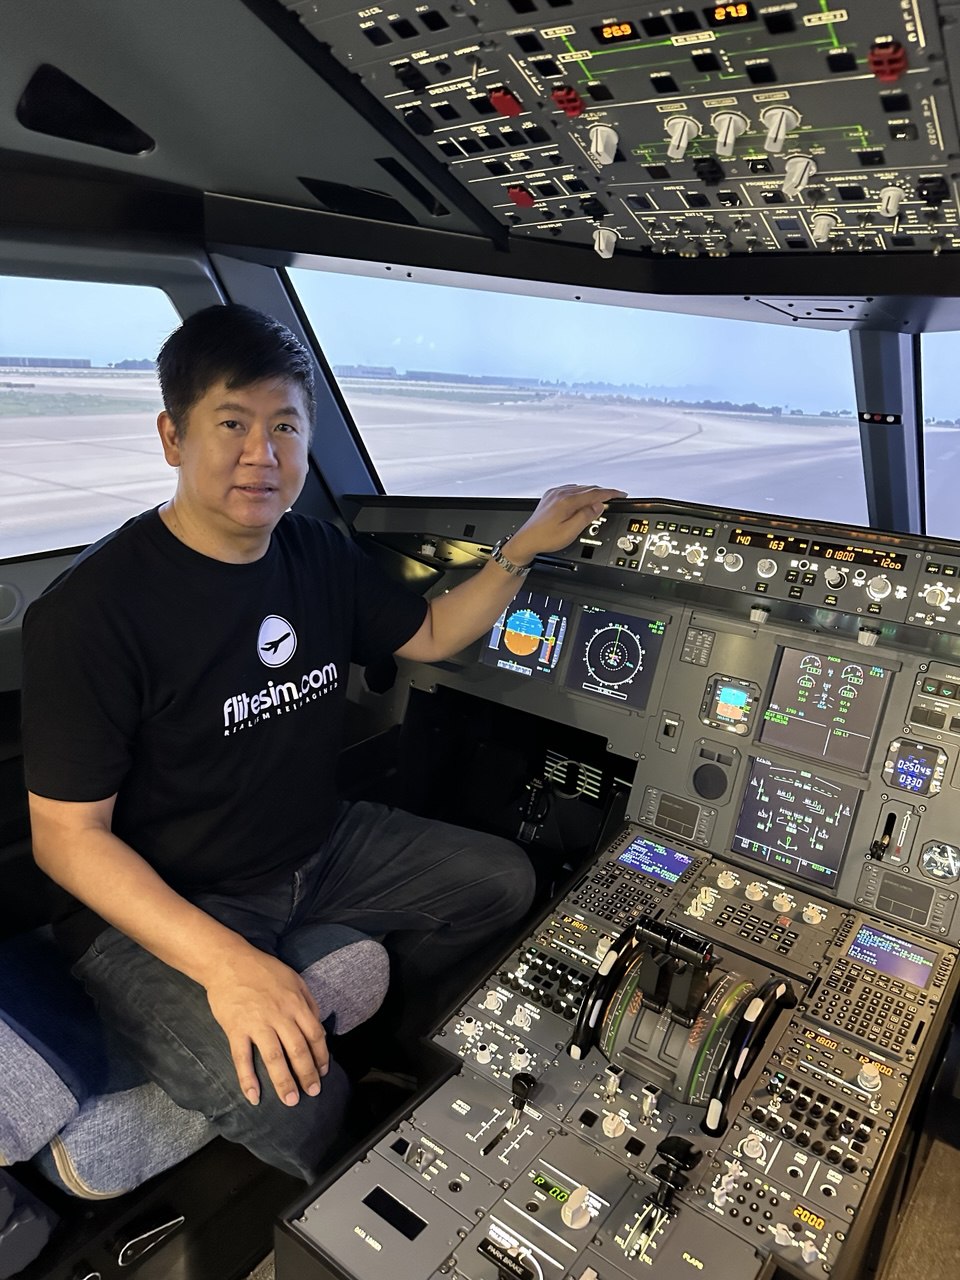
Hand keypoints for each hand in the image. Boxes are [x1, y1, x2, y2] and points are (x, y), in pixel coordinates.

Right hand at [204, 946, 328, 1106]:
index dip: (321, 1056)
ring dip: (284, 1082)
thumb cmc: (263, 970)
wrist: (228, 961)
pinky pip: (242, 1058)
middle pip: (298, 1050)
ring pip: (274, 1058)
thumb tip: (319, 1025)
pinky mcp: (236, 1029)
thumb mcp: (294, 979)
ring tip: (290, 1101)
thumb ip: (308, 1002)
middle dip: (307, 1074)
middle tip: (312, 1093)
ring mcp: (257, 1023)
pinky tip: (254, 1096)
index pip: (315, 1035)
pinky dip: (247, 1079)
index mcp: (296, 1004)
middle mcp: (280, 1015)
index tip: (323, 1072)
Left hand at [506, 484, 626, 561]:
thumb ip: (586, 517)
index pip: (595, 493)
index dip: (610, 494)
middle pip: (588, 489)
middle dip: (603, 493)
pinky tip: (583, 499)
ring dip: (592, 493)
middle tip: (615, 498)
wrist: (526, 540)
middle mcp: (560, 494)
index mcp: (567, 501)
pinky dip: (581, 493)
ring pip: (580, 488)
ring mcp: (555, 494)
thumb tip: (598, 506)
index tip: (621, 495)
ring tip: (602, 499)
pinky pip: (571, 490)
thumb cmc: (545, 538)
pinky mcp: (551, 497)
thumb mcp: (570, 532)